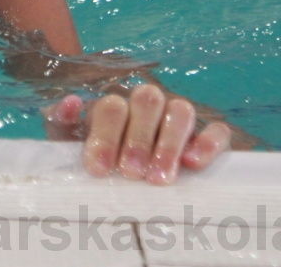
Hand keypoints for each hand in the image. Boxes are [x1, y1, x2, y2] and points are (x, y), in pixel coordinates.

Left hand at [42, 85, 230, 184]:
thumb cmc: (98, 162)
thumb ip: (63, 123)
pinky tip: (193, 163)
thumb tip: (71, 102)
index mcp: (115, 107)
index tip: (99, 168)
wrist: (126, 180)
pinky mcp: (209, 137)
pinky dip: (208, 142)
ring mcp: (179, 119)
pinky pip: (217, 130)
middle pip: (148, 100)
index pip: (112, 106)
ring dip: (169, 143)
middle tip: (130, 172)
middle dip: (138, 137)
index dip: (105, 135)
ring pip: (181, 110)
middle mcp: (148, 106)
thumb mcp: (71, 144)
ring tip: (158, 178)